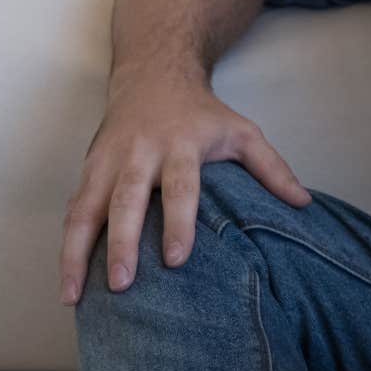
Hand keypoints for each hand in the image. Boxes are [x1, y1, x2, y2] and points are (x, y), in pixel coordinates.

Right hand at [60, 74, 309, 304]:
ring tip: (74, 295)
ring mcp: (109, 161)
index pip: (181, 187)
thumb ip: (272, 168)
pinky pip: (73, 208)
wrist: (155, 75)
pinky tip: (67, 276)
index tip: (177, 259)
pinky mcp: (89, 168)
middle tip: (123, 283)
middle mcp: (141, 153)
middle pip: (128, 199)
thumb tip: (304, 204)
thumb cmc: (203, 113)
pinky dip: (67, 242)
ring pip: (87, 208)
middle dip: (123, 242)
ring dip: (77, 252)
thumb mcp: (243, 132)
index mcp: (181, 145)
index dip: (179, 222)